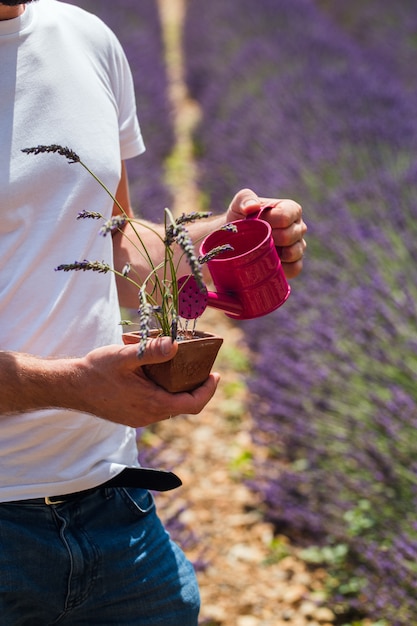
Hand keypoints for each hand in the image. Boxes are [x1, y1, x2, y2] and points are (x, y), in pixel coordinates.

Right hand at [76, 336, 219, 426]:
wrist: (70, 387)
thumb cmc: (96, 370)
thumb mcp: (124, 356)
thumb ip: (150, 351)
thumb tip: (175, 344)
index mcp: (152, 403)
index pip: (193, 404)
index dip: (208, 391)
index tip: (215, 375)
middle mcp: (149, 416)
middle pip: (183, 405)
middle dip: (195, 387)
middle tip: (201, 367)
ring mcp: (140, 418)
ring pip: (170, 406)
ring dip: (179, 390)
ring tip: (181, 368)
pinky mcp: (132, 417)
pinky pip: (156, 406)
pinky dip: (165, 393)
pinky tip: (158, 376)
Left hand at [226, 188, 306, 278]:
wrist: (234, 240)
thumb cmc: (240, 219)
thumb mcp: (239, 204)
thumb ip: (245, 199)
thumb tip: (252, 207)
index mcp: (291, 210)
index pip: (286, 216)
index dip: (269, 221)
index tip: (255, 223)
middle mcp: (298, 228)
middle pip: (290, 235)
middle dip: (269, 238)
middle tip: (255, 239)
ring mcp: (298, 247)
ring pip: (295, 253)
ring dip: (276, 254)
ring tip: (261, 251)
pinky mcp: (294, 264)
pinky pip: (294, 268)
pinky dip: (282, 268)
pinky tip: (268, 265)